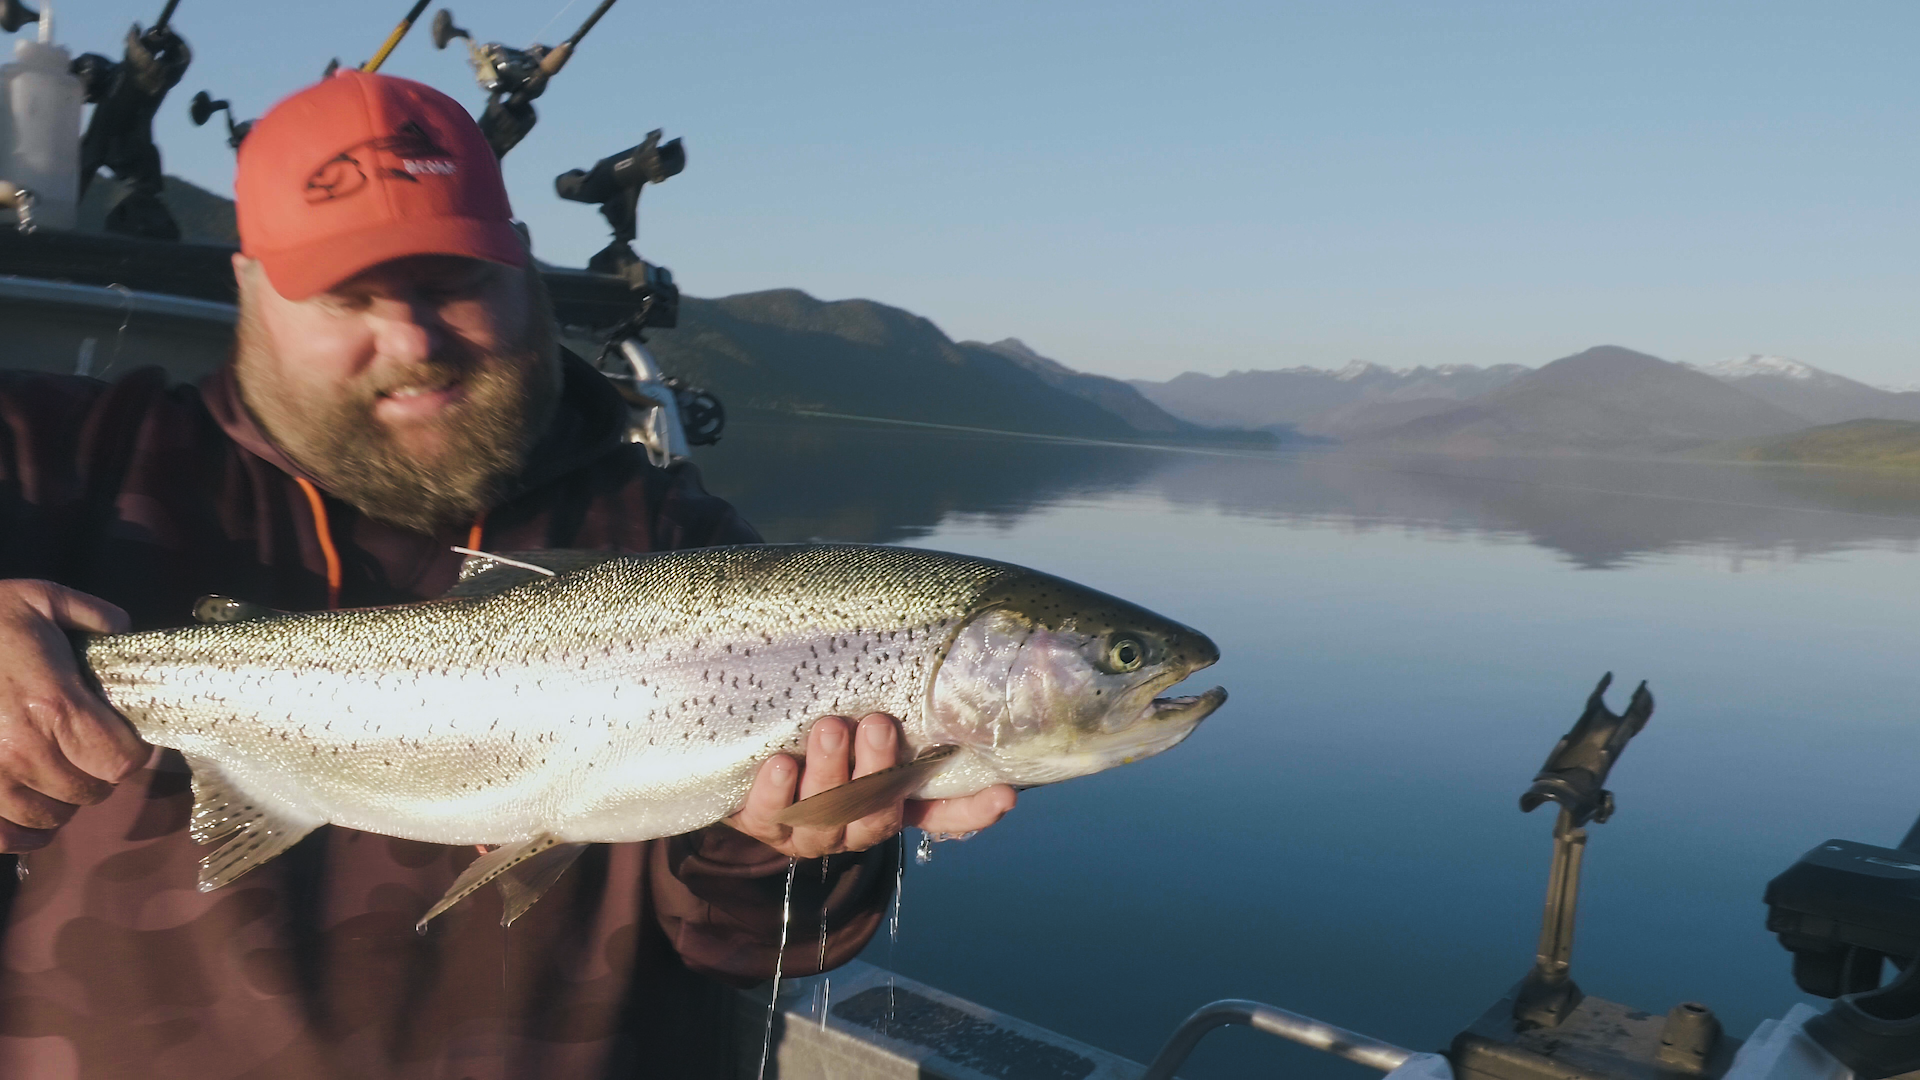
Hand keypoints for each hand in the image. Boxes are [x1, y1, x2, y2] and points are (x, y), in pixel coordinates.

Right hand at [0, 581, 148, 851]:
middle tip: (86, 755)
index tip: (123, 739)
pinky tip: (29, 819)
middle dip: (96, 774)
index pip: (121, 761)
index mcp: (56, 706)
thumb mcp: (38, 599)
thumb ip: (89, 612)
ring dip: (59, 802)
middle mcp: (25, 750)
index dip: (130, 752)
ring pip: (49, 818)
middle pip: (90, 791)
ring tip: (56, 780)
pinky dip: (21, 834)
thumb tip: (122, 626)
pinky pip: (3, 837)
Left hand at [727, 713, 1015, 859]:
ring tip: (829, 728)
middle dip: (879, 770)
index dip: (974, 808)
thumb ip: (890, 699)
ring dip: (830, 773)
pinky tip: (780, 764)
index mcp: (890, 799)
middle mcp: (855, 822)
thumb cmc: (815, 728)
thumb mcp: (856, 714)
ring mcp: (810, 829)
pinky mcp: (763, 825)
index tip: (1003, 792)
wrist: (742, 761)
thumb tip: (927, 641)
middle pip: (878, 812)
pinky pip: (770, 816)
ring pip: (826, 816)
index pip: (942, 811)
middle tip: (878, 725)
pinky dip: (776, 792)